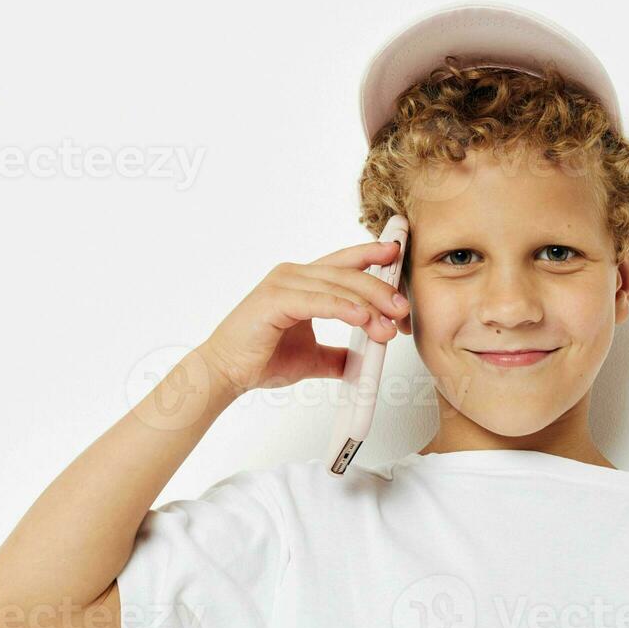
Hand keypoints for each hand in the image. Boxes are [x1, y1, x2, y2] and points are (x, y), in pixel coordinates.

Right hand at [199, 239, 408, 394]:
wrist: (226, 373)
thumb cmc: (260, 358)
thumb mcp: (311, 357)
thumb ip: (337, 355)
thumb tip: (363, 362)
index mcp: (302, 281)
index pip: (344, 262)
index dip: (372, 254)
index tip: (398, 254)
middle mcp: (293, 275)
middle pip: (348, 273)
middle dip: (380, 288)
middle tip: (403, 307)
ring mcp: (283, 284)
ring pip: (338, 287)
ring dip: (369, 305)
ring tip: (389, 325)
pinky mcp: (275, 300)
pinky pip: (319, 301)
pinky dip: (344, 308)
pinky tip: (363, 318)